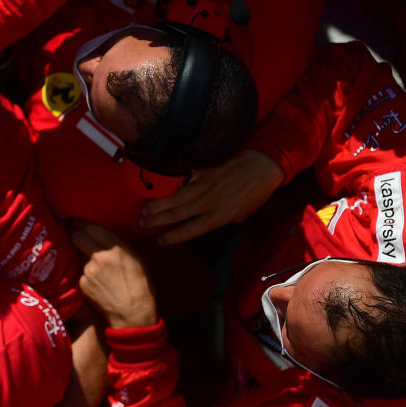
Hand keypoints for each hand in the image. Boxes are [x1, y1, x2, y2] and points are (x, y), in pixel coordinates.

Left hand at [70, 222, 157, 329]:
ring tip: (97, 268)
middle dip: (72, 231)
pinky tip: (97, 282)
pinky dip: (86, 274)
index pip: (88, 226)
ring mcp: (88, 270)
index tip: (75, 220)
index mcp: (115, 248)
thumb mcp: (137, 260)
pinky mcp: (82, 283)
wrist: (134, 315)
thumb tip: (102, 235)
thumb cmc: (142, 287)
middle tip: (72, 230)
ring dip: (83, 257)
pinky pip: (81, 273)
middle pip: (75, 235)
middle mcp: (99, 256)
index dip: (79, 222)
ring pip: (79, 255)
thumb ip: (118, 245)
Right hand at [140, 148, 283, 244]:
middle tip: (142, 224)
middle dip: (158, 220)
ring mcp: (204, 184)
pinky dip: (169, 184)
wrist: (263, 166)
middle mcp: (209, 202)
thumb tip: (207, 219)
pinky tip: (156, 188)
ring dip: (158, 204)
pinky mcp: (203, 170)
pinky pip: (183, 178)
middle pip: (178, 213)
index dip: (173, 236)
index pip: (191, 229)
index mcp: (220, 216)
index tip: (160, 240)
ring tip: (143, 210)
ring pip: (176, 196)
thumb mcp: (242, 213)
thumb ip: (222, 218)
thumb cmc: (256, 192)